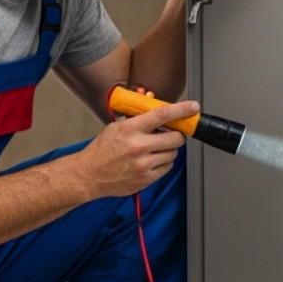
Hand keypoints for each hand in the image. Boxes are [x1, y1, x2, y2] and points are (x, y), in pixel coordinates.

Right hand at [74, 98, 198, 198]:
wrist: (89, 175)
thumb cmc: (102, 150)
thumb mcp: (116, 126)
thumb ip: (137, 116)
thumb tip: (153, 103)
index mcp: (130, 129)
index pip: (162, 115)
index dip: (181, 110)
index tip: (192, 107)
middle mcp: (138, 146)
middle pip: (175, 138)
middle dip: (176, 134)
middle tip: (170, 133)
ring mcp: (143, 164)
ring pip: (173, 153)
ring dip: (169, 149)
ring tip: (155, 149)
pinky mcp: (146, 179)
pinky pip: (167, 167)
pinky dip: (163, 162)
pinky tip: (151, 160)